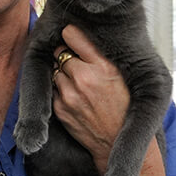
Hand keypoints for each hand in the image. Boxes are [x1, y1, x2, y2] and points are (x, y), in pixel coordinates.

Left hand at [52, 25, 128, 174]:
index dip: (70, 35)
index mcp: (103, 66)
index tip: (71, 36)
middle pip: (60, 52)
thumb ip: (100, 55)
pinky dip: (60, 90)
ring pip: (55, 70)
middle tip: (79, 65)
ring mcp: (69, 94)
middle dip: (67, 56)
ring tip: (79, 84)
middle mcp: (84, 78)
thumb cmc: (123, 106)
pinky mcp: (60, 108)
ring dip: (62, 73)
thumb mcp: (121, 75)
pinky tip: (75, 97)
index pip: (72, 35)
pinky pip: (52, 89)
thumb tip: (76, 34)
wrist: (116, 141)